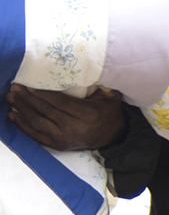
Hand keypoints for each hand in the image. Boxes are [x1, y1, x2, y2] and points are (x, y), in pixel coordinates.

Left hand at [6, 84, 125, 149]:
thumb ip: (104, 84)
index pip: (59, 103)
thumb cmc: (109, 112)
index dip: (42, 94)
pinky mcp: (58, 146)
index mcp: (87, 115)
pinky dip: (22, 125)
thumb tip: (94, 68)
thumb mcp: (111, 97)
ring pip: (37, 122)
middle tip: (15, 88)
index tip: (28, 85)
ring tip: (11, 98)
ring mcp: (64, 139)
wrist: (112, 136)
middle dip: (27, 98)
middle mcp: (74, 129)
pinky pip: (35, 135)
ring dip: (22, 109)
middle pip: (45, 111)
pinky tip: (12, 115)